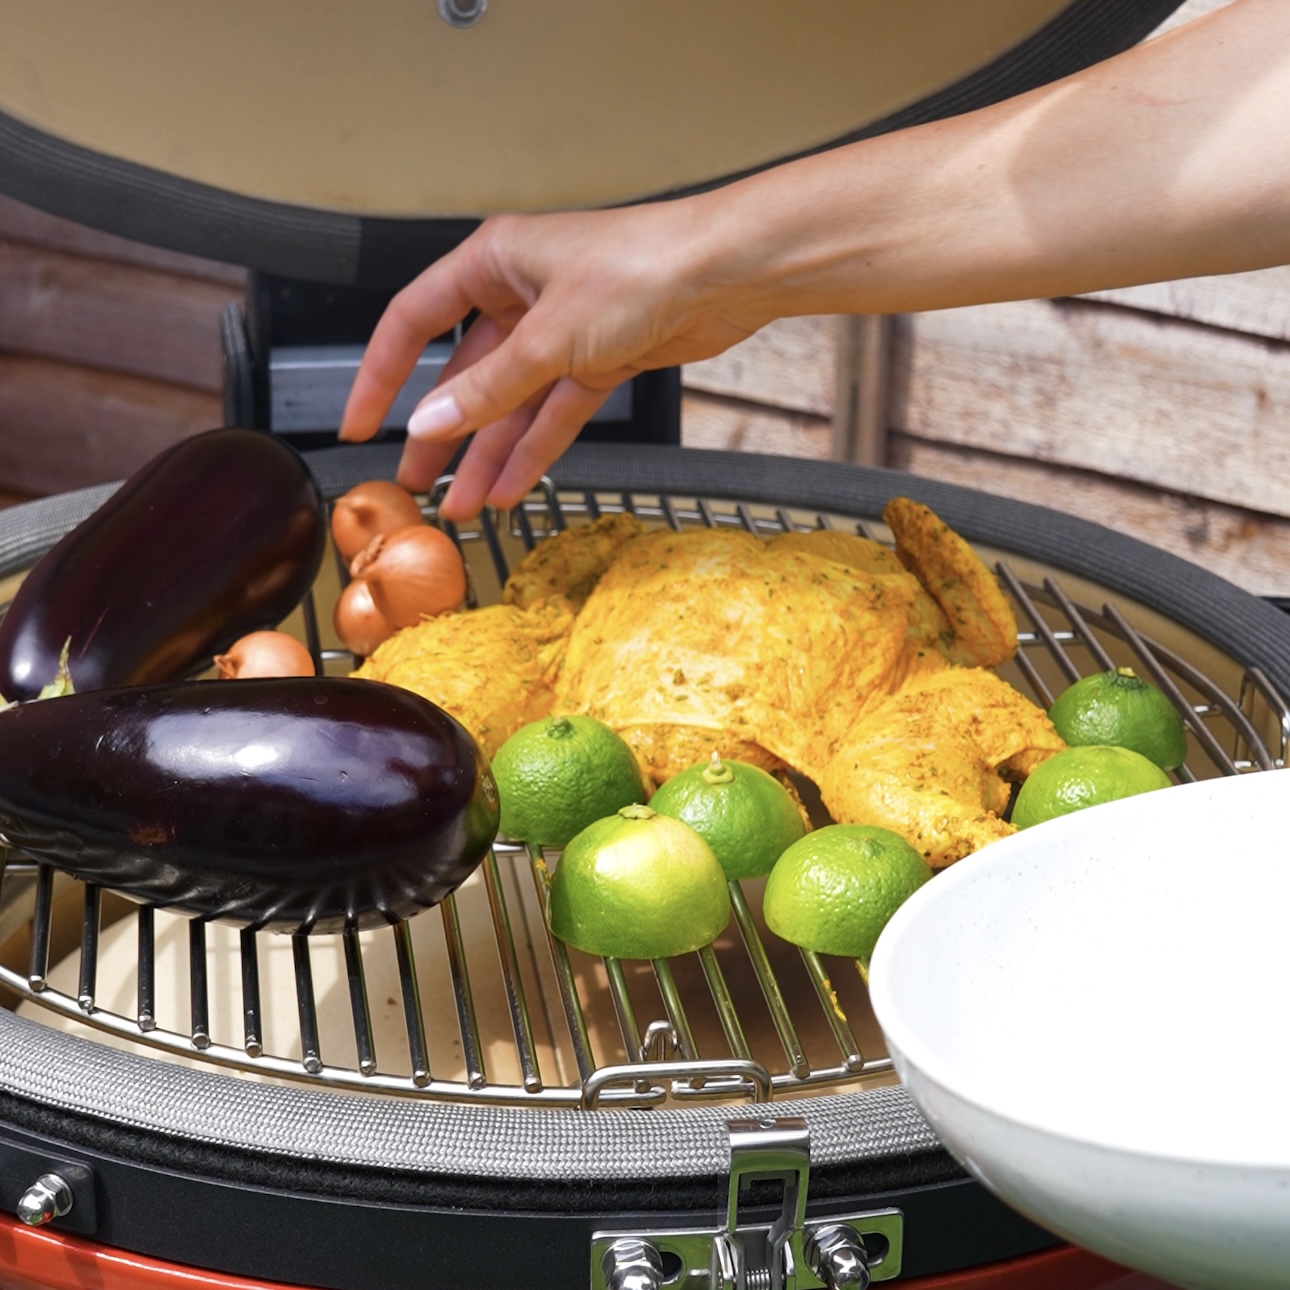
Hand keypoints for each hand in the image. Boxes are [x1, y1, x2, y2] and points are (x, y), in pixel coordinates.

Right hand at [339, 198, 763, 520]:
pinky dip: (536, 450)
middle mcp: (523, 293)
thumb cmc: (642, 267)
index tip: (359, 422)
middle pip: (466, 374)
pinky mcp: (601, 359)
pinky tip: (513, 487)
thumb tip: (430, 423)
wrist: (726, 274)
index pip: (413, 321)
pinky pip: (555, 414)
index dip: (381, 374)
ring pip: (512, 404)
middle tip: (414, 480)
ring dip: (488, 454)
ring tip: (462, 504)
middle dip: (441, 433)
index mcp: (494, 261)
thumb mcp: (550, 336)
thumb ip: (489, 388)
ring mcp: (563, 331)